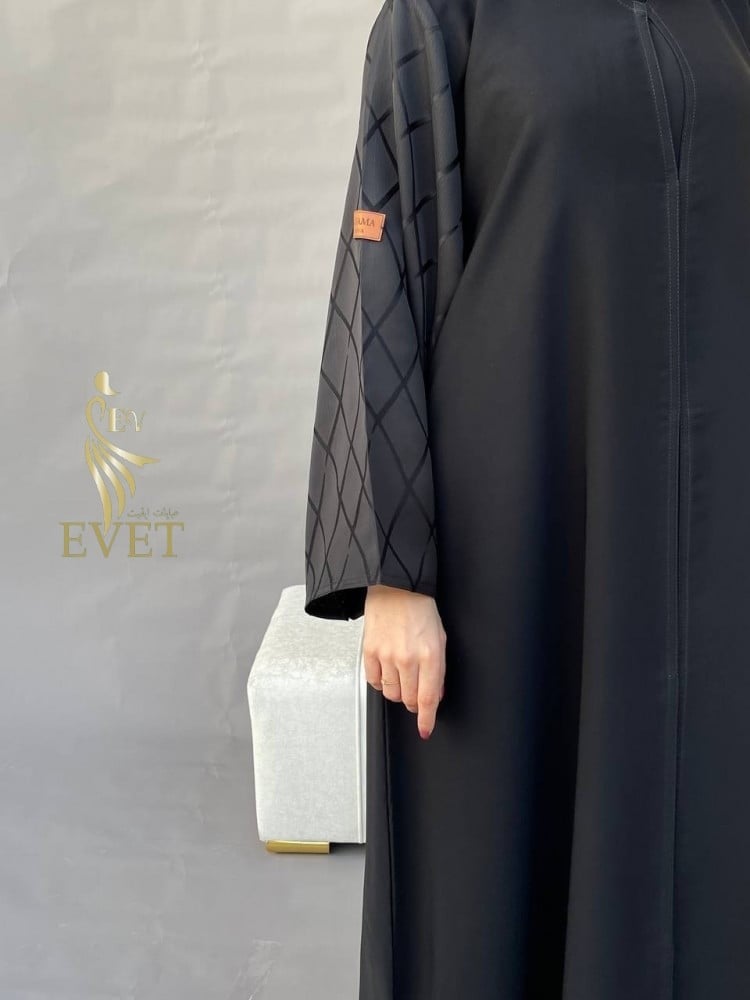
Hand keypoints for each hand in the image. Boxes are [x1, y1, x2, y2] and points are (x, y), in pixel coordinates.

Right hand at [362, 584, 446, 738]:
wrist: (395, 588)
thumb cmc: (419, 609)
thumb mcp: (439, 638)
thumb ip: (439, 669)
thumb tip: (435, 694)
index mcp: (430, 655)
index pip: (428, 699)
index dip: (427, 720)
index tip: (425, 730)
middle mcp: (407, 658)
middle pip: (409, 700)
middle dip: (415, 702)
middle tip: (416, 692)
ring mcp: (386, 656)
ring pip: (391, 693)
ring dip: (398, 691)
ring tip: (402, 676)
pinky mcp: (369, 652)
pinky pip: (373, 682)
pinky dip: (380, 682)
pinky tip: (387, 670)